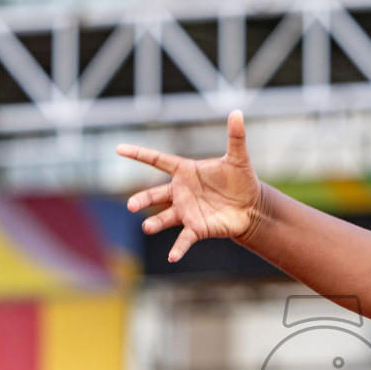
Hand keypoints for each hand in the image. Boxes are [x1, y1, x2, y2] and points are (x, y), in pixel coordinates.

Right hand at [118, 111, 263, 262]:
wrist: (251, 206)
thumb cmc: (241, 180)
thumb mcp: (239, 157)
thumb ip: (236, 136)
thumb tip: (238, 112)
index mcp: (186, 171)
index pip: (157, 160)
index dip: (139, 154)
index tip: (119, 149)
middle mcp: (181, 192)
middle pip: (155, 194)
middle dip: (142, 199)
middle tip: (131, 205)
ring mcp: (187, 211)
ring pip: (165, 217)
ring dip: (155, 223)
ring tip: (147, 227)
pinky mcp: (197, 228)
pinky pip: (184, 239)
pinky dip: (178, 248)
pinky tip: (172, 257)